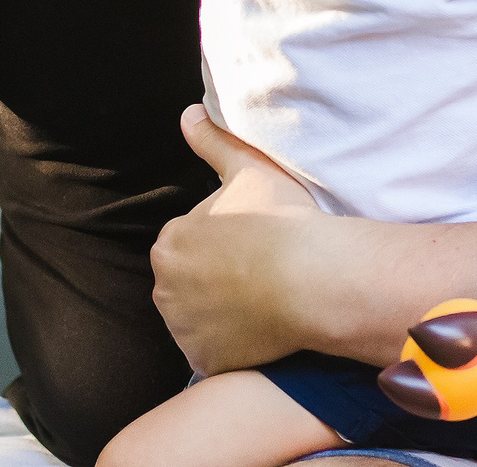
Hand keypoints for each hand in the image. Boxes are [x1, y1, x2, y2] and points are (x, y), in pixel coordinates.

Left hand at [149, 105, 325, 374]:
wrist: (313, 279)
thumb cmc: (281, 221)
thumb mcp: (248, 168)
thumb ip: (213, 141)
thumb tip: (189, 114)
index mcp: (169, 241)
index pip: (190, 244)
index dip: (224, 243)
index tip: (253, 244)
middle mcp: (164, 287)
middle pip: (189, 284)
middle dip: (216, 280)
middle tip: (259, 274)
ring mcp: (183, 330)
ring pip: (199, 319)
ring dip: (221, 314)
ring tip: (262, 301)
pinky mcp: (204, 362)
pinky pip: (214, 354)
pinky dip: (231, 346)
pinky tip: (260, 330)